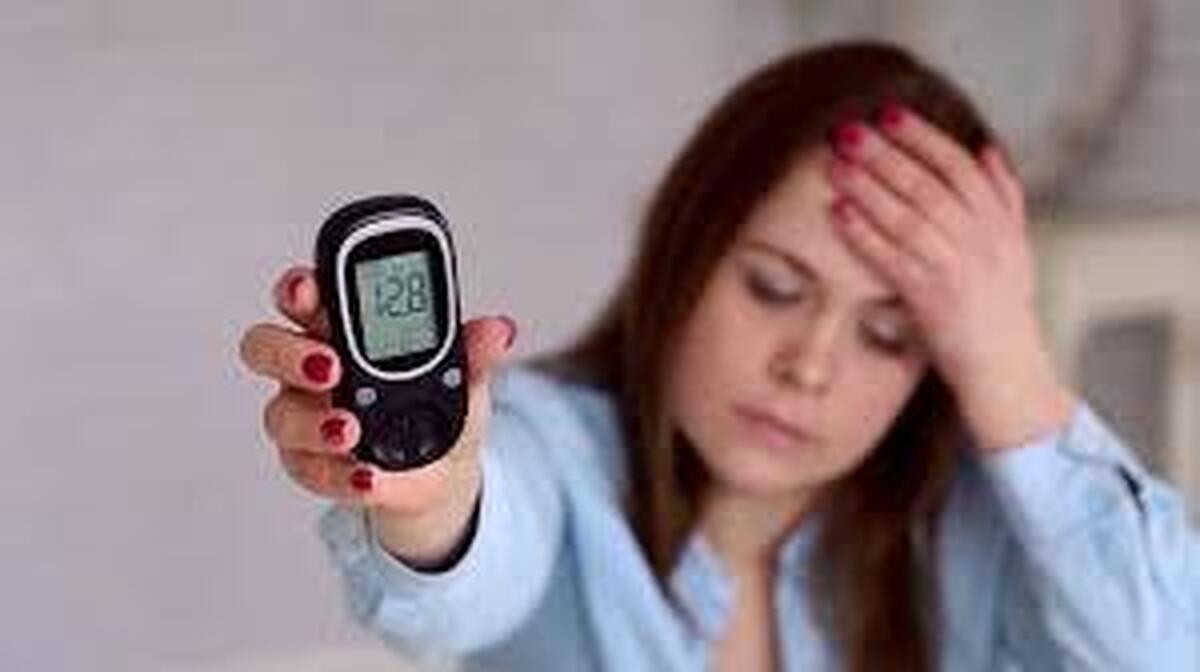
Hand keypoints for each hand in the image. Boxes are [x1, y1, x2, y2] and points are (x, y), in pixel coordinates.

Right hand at [238, 265, 515, 514]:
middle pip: (265, 347)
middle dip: (290, 354)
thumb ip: (473, 351)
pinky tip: (367, 477)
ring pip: (280, 414)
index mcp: (338, 326)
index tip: (310, 288)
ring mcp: (301, 416)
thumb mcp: (462, 374)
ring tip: (352, 430)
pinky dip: (339, 474)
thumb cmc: (436, 404)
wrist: (441, 470)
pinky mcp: (307, 463)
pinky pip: (309, 469)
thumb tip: (499, 330)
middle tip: (330, 367)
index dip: (298, 287)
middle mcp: (307, 367)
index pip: (304, 296)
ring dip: (315, 423)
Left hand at [824, 104, 1074, 451]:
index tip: (890, 113)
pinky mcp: (932, 300)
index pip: (959, 166)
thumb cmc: (1003, 309)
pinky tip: (839, 213)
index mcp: (999, 223)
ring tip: (836, 164)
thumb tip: (986, 148)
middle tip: (849, 131)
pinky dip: (865, 234)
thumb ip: (1003, 197)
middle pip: (928, 185)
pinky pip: (893, 259)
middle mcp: (981, 241)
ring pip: (908, 217)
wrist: (1008, 371)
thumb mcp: (1015, 247)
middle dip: (885, 154)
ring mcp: (956, 270)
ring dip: (869, 187)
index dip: (923, 137)